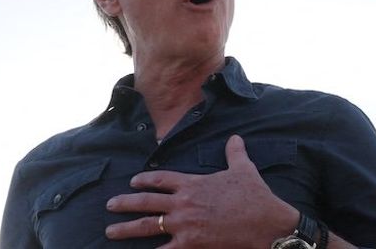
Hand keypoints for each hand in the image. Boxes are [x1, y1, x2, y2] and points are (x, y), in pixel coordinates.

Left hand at [106, 134, 298, 248]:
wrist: (266, 222)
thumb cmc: (255, 195)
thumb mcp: (244, 170)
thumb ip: (235, 154)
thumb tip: (235, 138)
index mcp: (193, 184)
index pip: (160, 179)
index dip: (144, 180)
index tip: (133, 182)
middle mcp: (183, 204)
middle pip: (145, 203)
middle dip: (124, 203)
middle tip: (109, 205)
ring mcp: (184, 226)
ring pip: (145, 227)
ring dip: (125, 229)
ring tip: (110, 231)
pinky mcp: (190, 244)